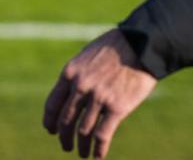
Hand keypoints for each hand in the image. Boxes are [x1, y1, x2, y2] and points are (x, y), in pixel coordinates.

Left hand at [43, 28, 157, 157]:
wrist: (142, 44)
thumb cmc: (117, 47)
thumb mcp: (88, 56)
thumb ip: (79, 75)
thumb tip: (72, 94)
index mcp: (70, 73)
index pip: (53, 104)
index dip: (50, 121)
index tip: (51, 130)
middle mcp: (81, 87)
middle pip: (66, 120)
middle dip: (64, 137)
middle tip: (66, 146)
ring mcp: (98, 98)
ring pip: (83, 131)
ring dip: (81, 147)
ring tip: (83, 154)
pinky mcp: (117, 107)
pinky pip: (102, 135)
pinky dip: (98, 150)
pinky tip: (98, 156)